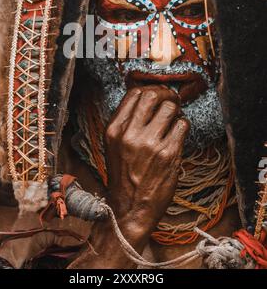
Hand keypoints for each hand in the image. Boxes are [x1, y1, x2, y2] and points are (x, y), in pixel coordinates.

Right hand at [104, 85, 189, 241]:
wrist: (129, 208)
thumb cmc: (124, 175)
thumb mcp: (114, 145)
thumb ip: (126, 121)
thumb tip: (148, 97)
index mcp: (114, 129)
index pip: (134, 93)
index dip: (150, 90)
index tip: (158, 95)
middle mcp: (130, 134)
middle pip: (153, 95)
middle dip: (166, 95)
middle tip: (171, 101)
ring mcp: (150, 144)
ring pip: (170, 108)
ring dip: (176, 111)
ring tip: (174, 120)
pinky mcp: (168, 154)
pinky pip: (182, 125)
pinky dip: (183, 126)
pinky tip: (178, 134)